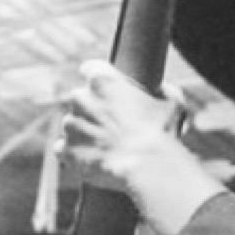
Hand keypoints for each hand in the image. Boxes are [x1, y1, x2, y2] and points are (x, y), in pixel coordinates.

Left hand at [59, 60, 186, 191]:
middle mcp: (80, 98)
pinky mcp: (65, 150)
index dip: (96, 80)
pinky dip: (73, 153)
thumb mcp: (172, 102)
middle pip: (79, 99)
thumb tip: (163, 89)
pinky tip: (89, 158)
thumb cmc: (160, 132)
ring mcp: (70, 125)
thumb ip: (164, 90)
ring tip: (104, 145)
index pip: (90, 69)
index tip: (100, 89)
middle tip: (109, 124)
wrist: (145, 165)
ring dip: (82, 132)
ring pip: (71, 125)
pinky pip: (63, 149)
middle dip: (90, 110)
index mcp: (102, 80)